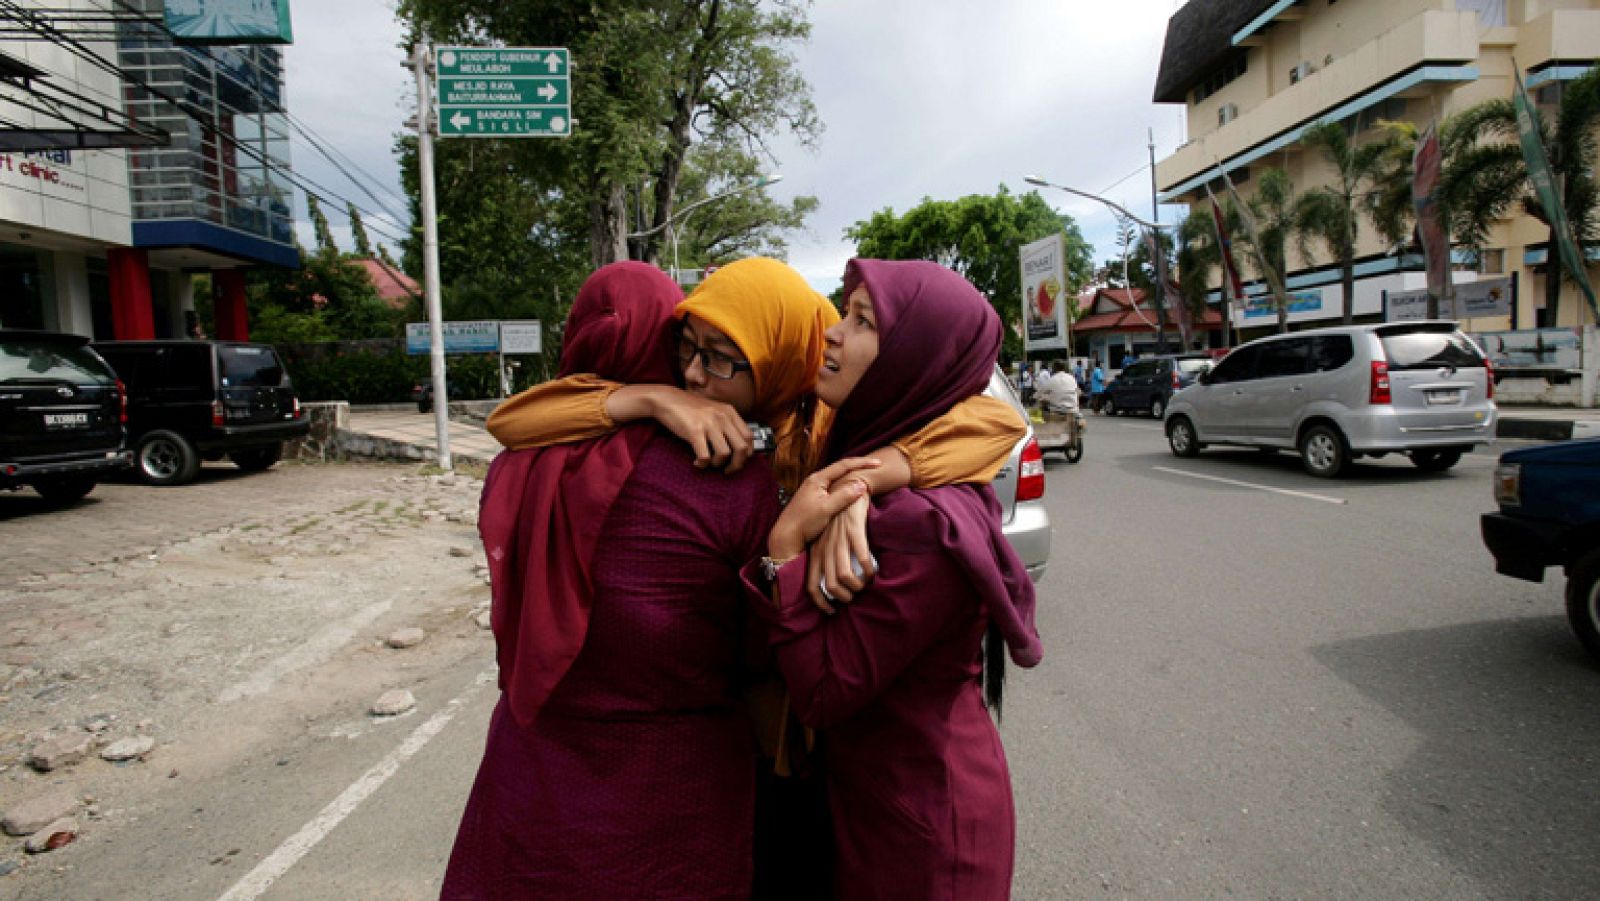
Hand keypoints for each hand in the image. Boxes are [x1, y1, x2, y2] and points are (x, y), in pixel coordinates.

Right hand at [645, 387, 754, 471]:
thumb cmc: (690, 408)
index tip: (739, 460)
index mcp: (730, 412)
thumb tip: (737, 446)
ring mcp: (709, 424)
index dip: (747, 453)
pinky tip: (697, 462)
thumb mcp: (714, 410)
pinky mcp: (694, 431)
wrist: (667, 399)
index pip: (749, 436)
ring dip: (717, 464)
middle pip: (741, 448)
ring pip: (724, 454)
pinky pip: (705, 456)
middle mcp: (722, 417)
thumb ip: (727, 423)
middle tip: (727, 470)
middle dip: (737, 465)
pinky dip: (702, 464)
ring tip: (708, 463)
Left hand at [767, 457, 881, 560]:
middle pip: (840, 469)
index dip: (862, 463)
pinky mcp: (814, 499)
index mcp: (818, 479)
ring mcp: (813, 490)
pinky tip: (851, 490)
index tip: (878, 463)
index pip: (844, 465)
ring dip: (852, 476)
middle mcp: (815, 481)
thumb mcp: (826, 509)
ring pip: (837, 478)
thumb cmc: (804, 523)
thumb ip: (843, 496)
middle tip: (874, 466)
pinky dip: (845, 486)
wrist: (786, 536)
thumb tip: (861, 485)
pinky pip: (834, 487)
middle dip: (858, 466)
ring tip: (866, 475)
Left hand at [807, 494, 873, 613]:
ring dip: (857, 586)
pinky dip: (868, 570)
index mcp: (816, 551)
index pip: (811, 585)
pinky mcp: (853, 531)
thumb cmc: (839, 516)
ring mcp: (838, 540)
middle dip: (844, 597)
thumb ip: (827, 557)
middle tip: (854, 597)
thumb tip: (834, 581)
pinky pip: (862, 558)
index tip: (831, 611)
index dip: (820, 602)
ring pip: (845, 575)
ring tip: (864, 586)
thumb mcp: (827, 537)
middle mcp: (825, 548)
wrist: (849, 486)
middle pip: (831, 584)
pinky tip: (873, 572)